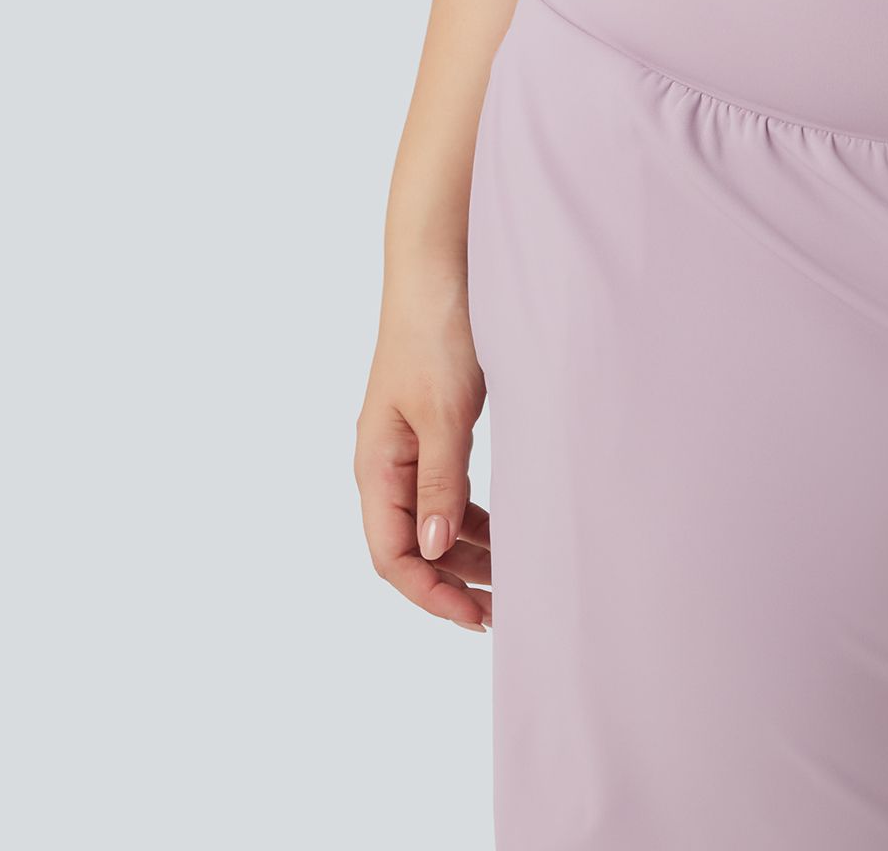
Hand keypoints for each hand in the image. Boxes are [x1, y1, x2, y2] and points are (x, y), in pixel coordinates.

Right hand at [355, 268, 492, 631]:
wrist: (440, 270)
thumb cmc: (437, 334)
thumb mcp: (445, 413)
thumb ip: (439, 483)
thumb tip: (430, 552)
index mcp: (377, 466)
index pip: (392, 555)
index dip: (430, 594)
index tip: (474, 616)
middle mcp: (386, 464)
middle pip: (411, 547)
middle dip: (452, 581)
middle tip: (503, 607)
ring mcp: (407, 447)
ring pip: (432, 522)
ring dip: (465, 552)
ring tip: (511, 574)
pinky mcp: (432, 429)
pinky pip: (446, 490)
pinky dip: (472, 517)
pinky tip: (503, 529)